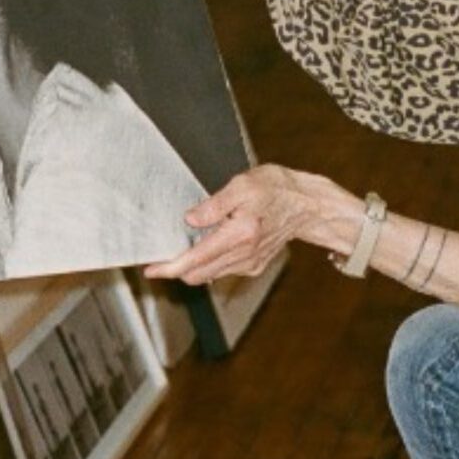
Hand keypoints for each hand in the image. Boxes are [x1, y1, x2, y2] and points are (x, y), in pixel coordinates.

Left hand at [145, 164, 329, 283]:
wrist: (307, 204)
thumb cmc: (277, 189)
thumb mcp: (243, 184)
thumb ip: (214, 204)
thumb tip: (190, 219)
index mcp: (240, 235)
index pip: (196, 260)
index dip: (170, 267)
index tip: (151, 270)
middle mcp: (244, 255)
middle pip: (198, 274)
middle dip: (177, 268)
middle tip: (162, 254)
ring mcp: (250, 263)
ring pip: (210, 274)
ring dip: (194, 264)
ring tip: (187, 242)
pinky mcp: (254, 265)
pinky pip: (223, 270)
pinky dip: (210, 262)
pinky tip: (210, 242)